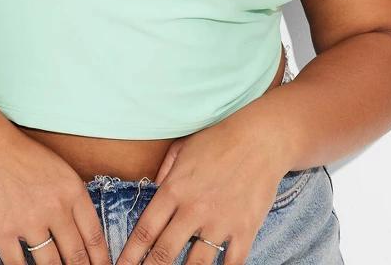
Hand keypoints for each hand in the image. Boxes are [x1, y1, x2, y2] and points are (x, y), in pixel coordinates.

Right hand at [0, 126, 110, 264]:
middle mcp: (54, 208)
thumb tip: (84, 232)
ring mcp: (28, 221)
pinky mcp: (2, 230)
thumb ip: (72, 199)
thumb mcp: (58, 169)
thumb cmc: (20, 153)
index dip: (101, 260)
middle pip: (76, 256)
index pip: (94, 237)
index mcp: (72, 190)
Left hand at [113, 117, 287, 264]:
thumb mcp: (181, 148)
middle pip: (165, 253)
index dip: (130, 254)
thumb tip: (151, 192)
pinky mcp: (244, 230)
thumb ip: (163, 172)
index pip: (145, 230)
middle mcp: (193, 209)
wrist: (259, 138)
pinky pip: (231, 264)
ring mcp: (220, 222)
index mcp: (174, 189)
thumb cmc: (217, 139)